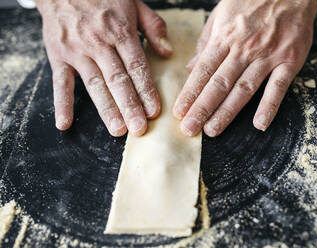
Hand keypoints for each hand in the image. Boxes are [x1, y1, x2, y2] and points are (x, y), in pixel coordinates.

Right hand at [36, 0, 172, 135]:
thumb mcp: (134, 2)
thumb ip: (154, 26)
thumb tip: (167, 52)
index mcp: (120, 31)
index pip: (136, 66)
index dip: (146, 90)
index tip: (154, 111)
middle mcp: (99, 43)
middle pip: (117, 80)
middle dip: (130, 106)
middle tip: (139, 128)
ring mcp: (77, 51)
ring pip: (94, 84)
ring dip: (106, 109)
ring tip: (117, 130)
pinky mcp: (58, 55)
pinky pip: (60, 82)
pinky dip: (62, 103)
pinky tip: (65, 123)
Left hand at [173, 0, 316, 136]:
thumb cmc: (251, 1)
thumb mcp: (221, 15)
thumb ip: (206, 43)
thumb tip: (191, 68)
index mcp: (225, 37)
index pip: (203, 71)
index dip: (190, 93)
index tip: (179, 112)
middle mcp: (244, 49)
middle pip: (219, 84)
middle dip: (202, 108)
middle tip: (189, 129)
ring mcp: (268, 55)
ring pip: (244, 88)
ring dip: (227, 112)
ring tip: (212, 130)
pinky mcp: (289, 60)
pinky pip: (278, 87)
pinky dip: (269, 106)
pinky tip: (259, 124)